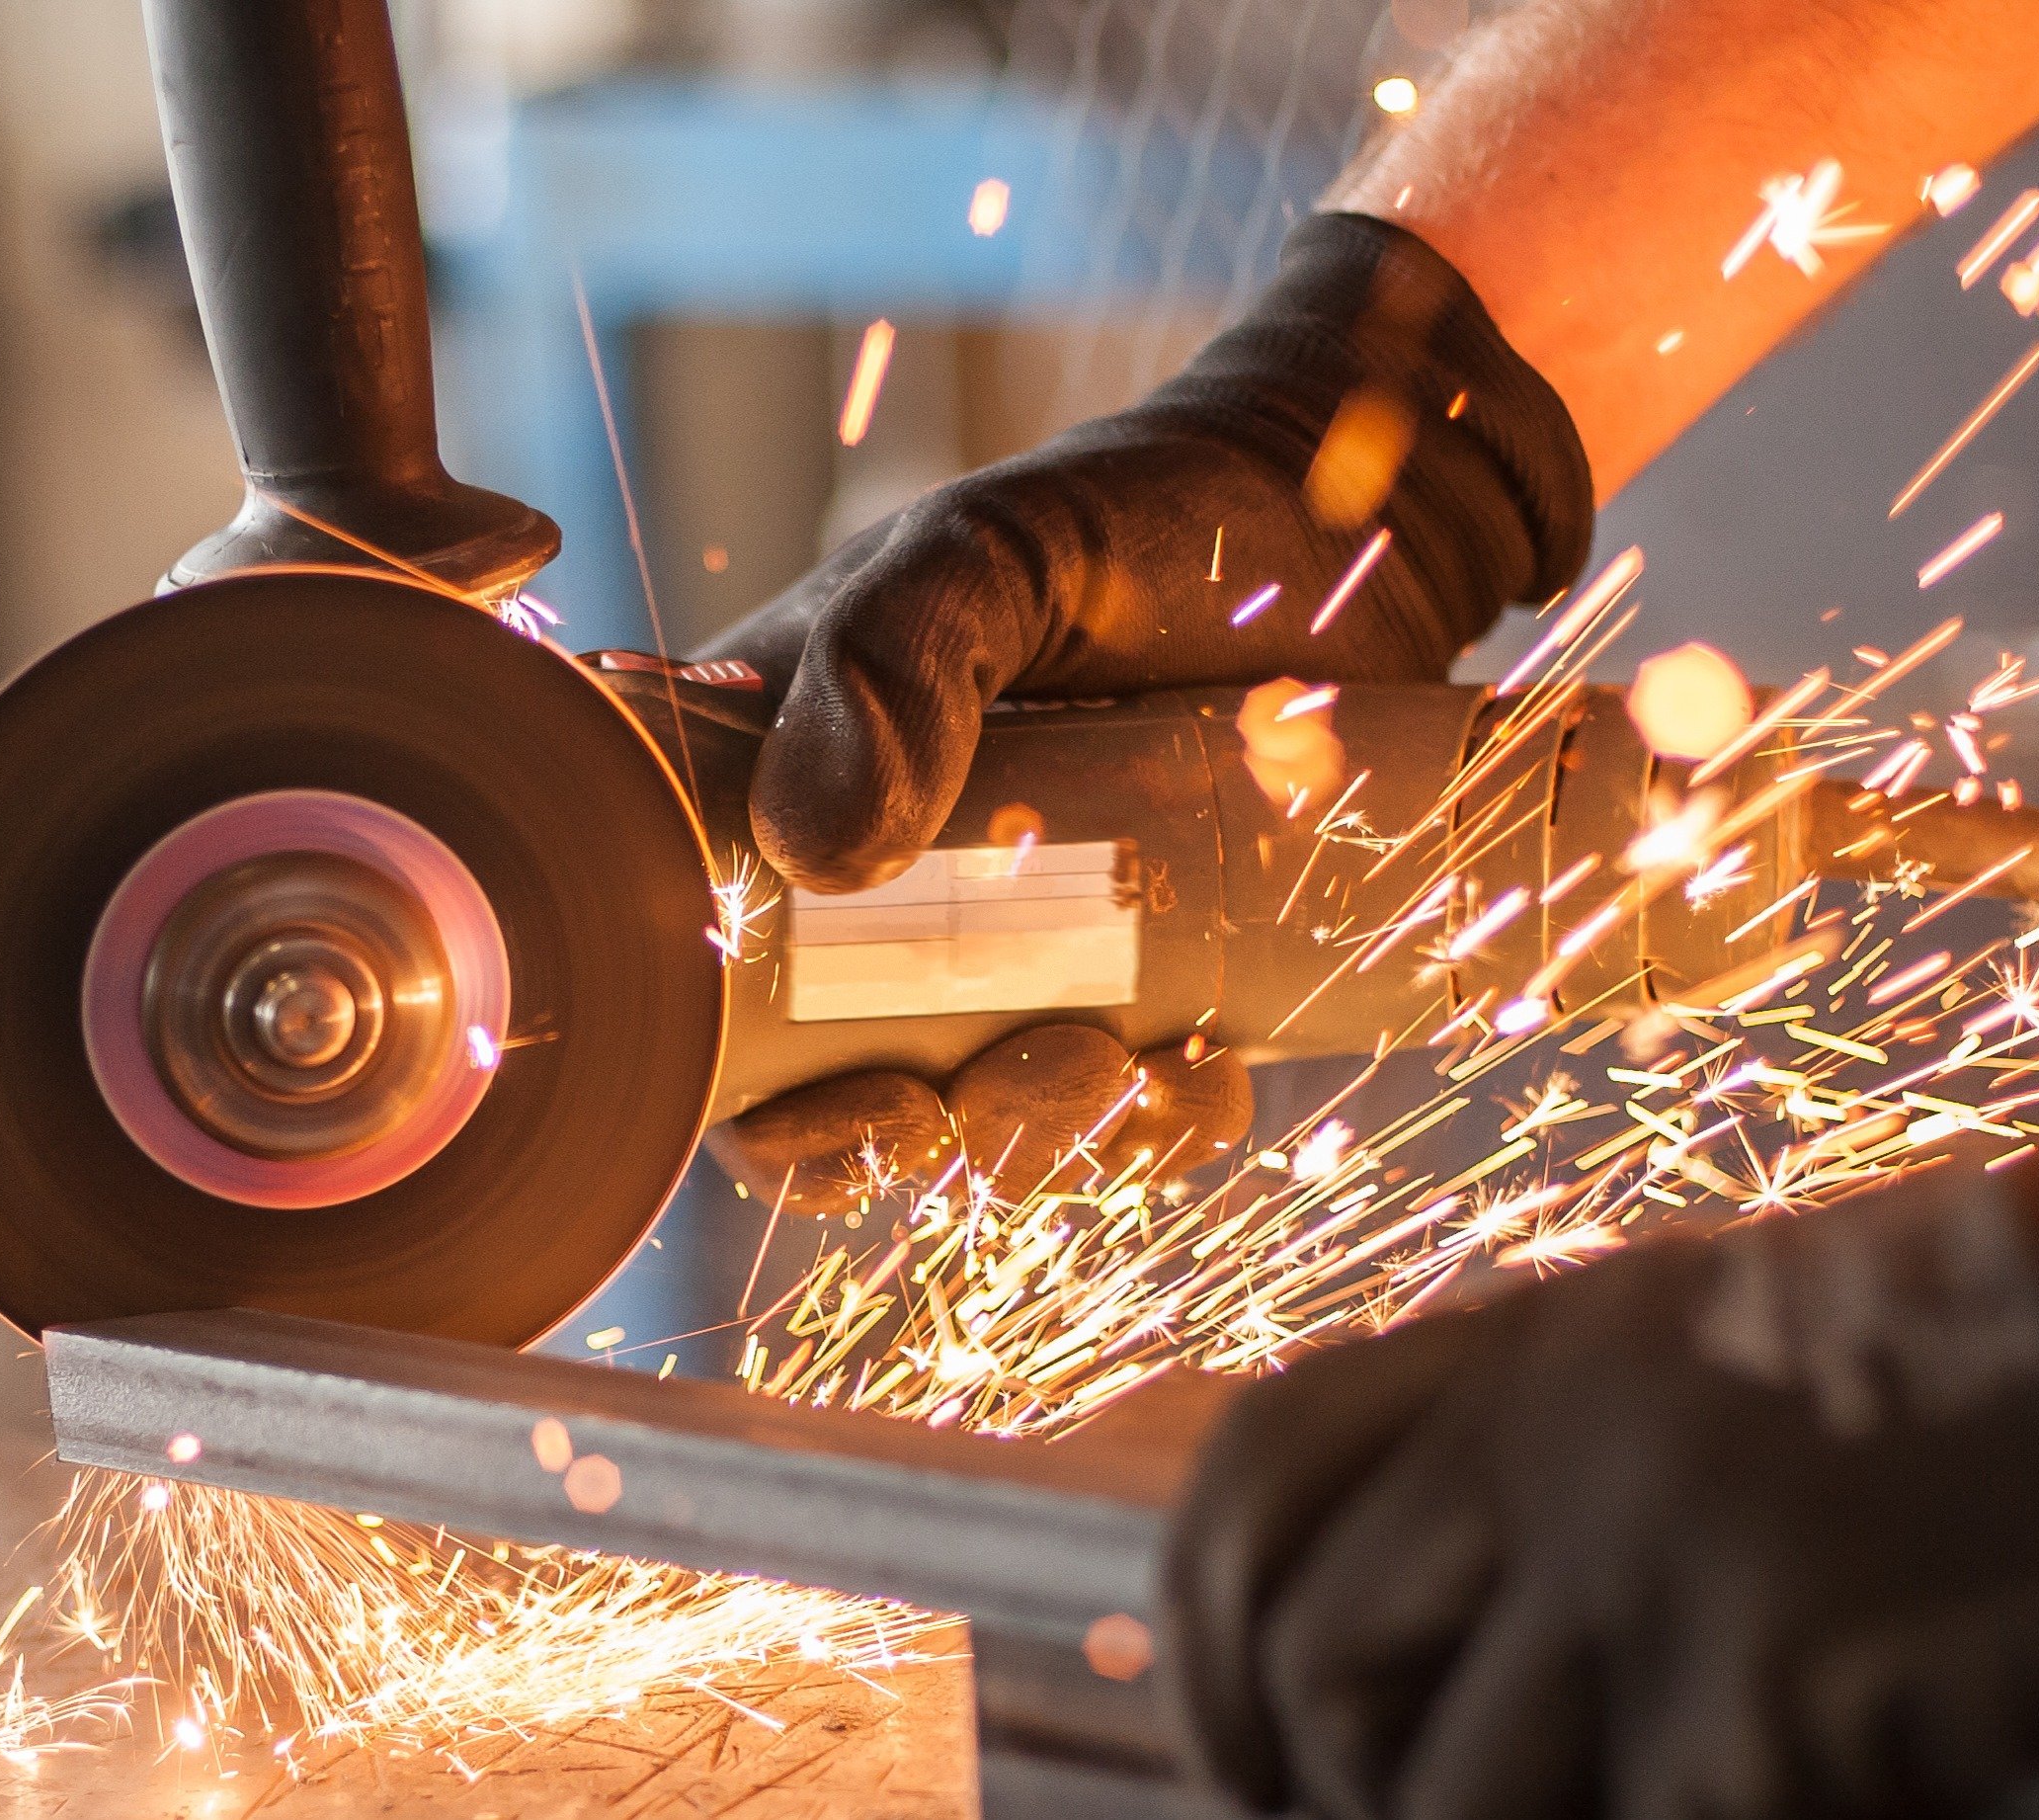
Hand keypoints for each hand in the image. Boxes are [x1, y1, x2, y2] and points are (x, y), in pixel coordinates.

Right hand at [699, 212, 1590, 1206]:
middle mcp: (877, 900)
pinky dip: (1162, 1126)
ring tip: (1122, 1071)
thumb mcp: (982, 553)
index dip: (760, 1101)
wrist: (1336, 532)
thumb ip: (886, 657)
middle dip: (899, 1142)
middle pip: (827, 1100)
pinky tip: (1204, 1069)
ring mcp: (1011, 959)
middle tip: (967, 1108)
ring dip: (1039, 1141)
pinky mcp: (1141, 995)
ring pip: (983, 1125)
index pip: (703, 988)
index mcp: (779, 797)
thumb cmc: (1125, 518)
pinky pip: (1131, 1116)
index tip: (863, 1099)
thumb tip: (815, 849)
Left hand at [1164, 1123, 2038, 1818]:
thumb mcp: (1725, 1346)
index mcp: (1540, 1344)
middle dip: (1343, 1786)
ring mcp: (1660, 1566)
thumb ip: (1562, 1451)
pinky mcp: (1780, 1701)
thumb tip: (1452, 1633)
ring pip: (1444, 1801)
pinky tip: (1804, 1810)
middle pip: (1321, 1667)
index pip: (1261, 1470)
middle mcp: (1560, 1441)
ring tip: (1635, 1806)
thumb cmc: (2002, 1372)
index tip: (1237, 1752)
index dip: (1207, 1631)